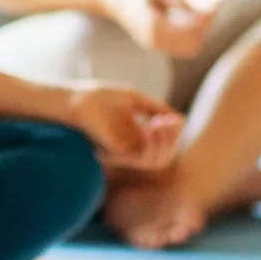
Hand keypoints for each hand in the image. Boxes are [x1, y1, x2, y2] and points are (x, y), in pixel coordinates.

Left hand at [57, 82, 183, 169]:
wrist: (80, 98)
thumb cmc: (104, 97)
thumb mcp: (136, 100)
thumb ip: (156, 109)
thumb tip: (180, 119)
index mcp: (138, 137)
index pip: (164, 145)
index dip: (174, 135)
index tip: (175, 118)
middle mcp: (133, 148)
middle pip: (163, 157)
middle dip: (172, 141)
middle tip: (169, 122)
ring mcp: (125, 153)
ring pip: (156, 162)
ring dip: (164, 144)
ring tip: (159, 124)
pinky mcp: (116, 155)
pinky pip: (141, 160)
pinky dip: (151, 146)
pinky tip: (151, 128)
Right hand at [96, 0, 214, 56]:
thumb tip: (199, 5)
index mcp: (154, 28)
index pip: (191, 33)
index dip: (206, 20)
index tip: (212, 3)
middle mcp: (154, 41)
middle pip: (193, 46)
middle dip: (205, 28)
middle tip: (210, 7)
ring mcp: (154, 44)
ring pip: (189, 48)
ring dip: (199, 32)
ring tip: (201, 11)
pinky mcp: (155, 41)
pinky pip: (181, 45)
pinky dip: (192, 33)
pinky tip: (191, 14)